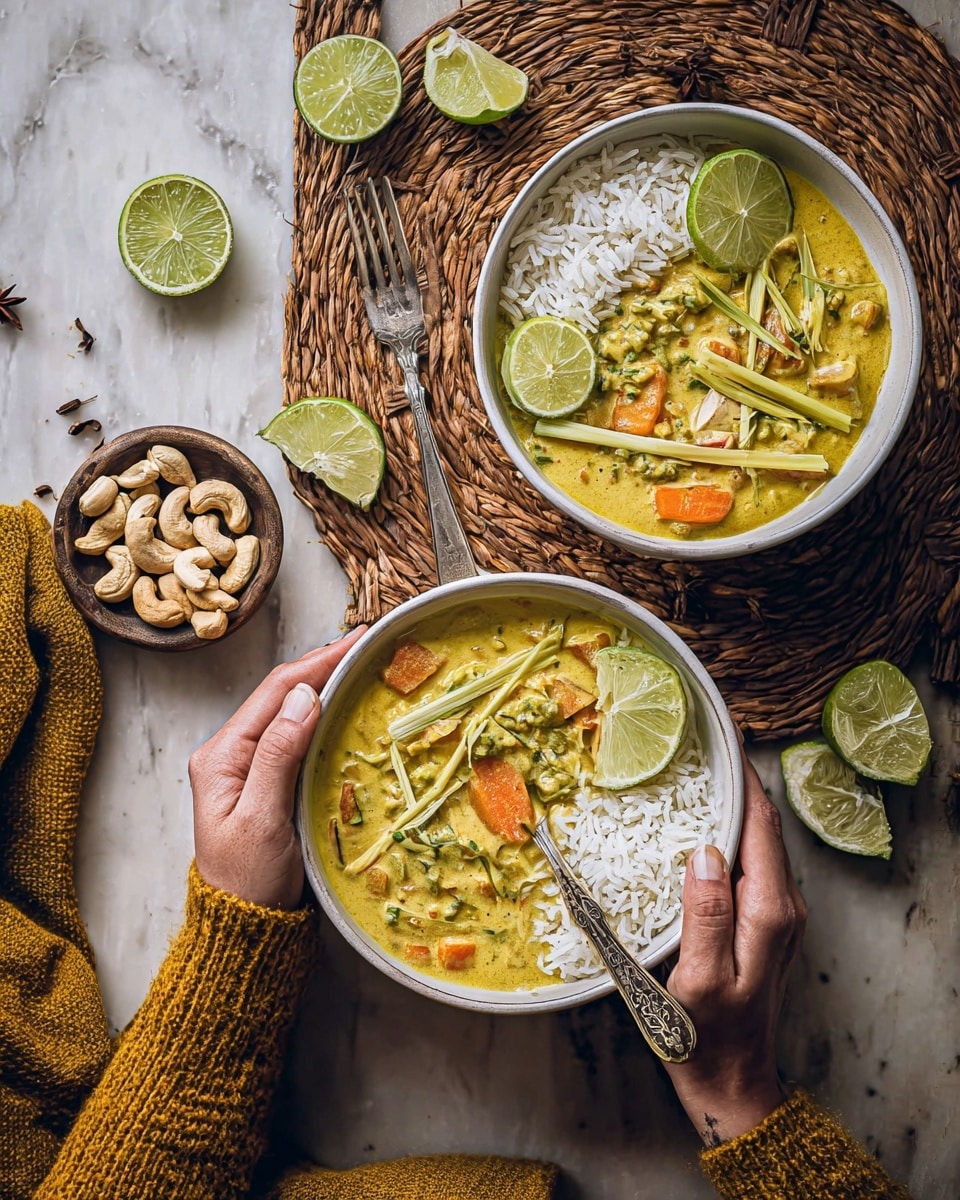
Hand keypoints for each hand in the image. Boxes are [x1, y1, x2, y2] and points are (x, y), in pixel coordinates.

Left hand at [189, 629, 365, 909]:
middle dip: (325, 665)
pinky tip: (348, 706)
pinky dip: (326, 715)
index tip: (358, 641)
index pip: (275, 692)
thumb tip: (305, 697)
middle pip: (283, 694)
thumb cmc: (249, 883)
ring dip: (327, 685)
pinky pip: (300, 736)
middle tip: (370, 644)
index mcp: (222, 755)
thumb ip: (279, 755)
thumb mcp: (262, 820)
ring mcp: (251, 767)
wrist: (246, 930)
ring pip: (293, 712)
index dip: (318, 662)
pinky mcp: (271, 782)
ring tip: (363, 664)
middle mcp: (233, 753)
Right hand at [663, 749, 806, 1145]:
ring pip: (756, 841)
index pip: (760, 824)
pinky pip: (748, 862)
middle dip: (735, 780)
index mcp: (770, 911)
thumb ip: (706, 913)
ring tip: (694, 771)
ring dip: (730, 805)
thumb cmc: (707, 1038)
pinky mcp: (761, 923)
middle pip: (762, 825)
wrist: (730, 1081)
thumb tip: (705, 851)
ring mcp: (775, 914)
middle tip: (697, 742)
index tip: (719, 735)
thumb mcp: (699, 977)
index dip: (742, 776)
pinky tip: (696, 825)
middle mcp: (782, 906)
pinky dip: (726, 834)